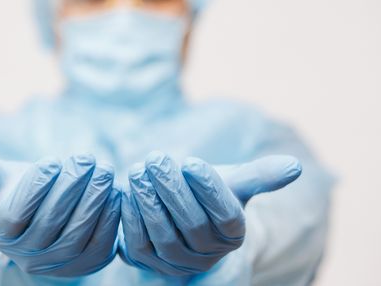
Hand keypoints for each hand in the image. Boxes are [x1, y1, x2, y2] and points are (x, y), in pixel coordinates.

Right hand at [0, 148, 120, 276]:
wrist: (49, 217)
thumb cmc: (23, 192)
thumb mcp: (0, 180)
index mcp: (3, 234)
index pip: (15, 215)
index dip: (35, 187)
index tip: (52, 159)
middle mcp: (27, 256)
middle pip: (50, 223)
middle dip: (72, 187)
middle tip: (87, 159)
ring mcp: (58, 265)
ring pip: (77, 235)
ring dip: (94, 200)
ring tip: (104, 170)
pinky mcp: (87, 265)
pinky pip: (100, 245)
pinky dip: (109, 218)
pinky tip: (114, 191)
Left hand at [119, 151, 300, 275]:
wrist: (182, 212)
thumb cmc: (209, 192)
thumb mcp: (234, 181)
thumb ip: (261, 175)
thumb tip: (295, 166)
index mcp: (234, 234)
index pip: (226, 216)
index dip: (209, 189)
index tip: (193, 161)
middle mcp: (208, 255)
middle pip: (192, 226)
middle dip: (172, 190)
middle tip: (156, 159)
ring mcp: (177, 263)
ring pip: (163, 236)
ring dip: (148, 201)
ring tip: (138, 170)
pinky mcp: (147, 262)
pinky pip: (137, 244)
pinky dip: (130, 218)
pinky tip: (125, 190)